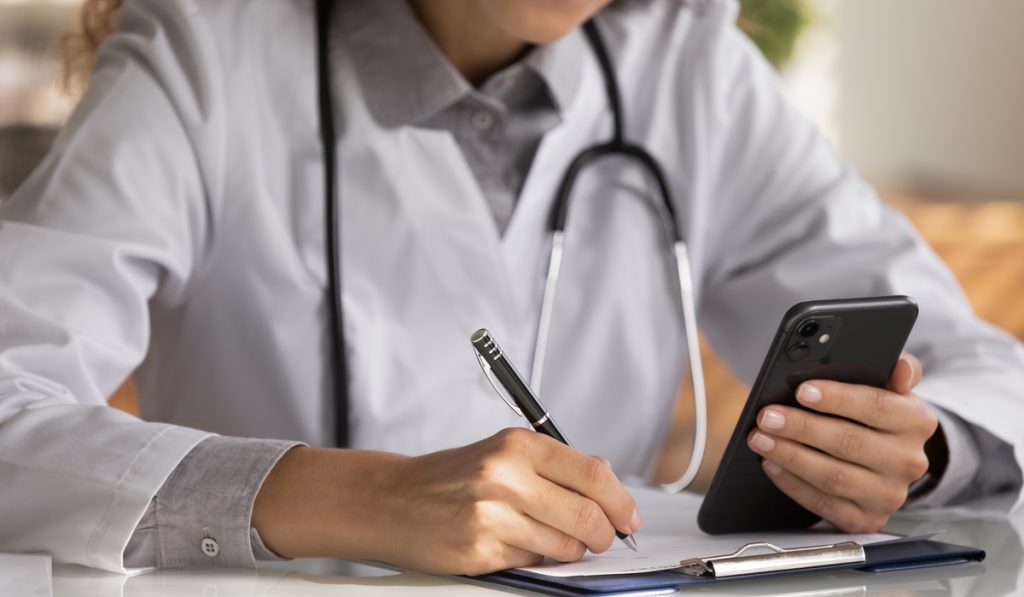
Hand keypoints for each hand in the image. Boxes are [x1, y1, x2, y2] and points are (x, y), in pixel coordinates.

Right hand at [253, 428, 639, 575]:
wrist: (392, 499)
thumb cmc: (452, 477)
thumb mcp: (503, 452)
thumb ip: (555, 467)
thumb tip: (609, 489)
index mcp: (517, 445)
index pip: (593, 474)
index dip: (621, 501)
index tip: (628, 516)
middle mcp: (505, 476)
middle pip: (588, 516)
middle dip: (604, 535)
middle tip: (602, 538)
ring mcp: (491, 516)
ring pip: (564, 548)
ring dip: (569, 551)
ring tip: (549, 539)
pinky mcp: (480, 551)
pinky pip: (532, 565)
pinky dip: (536, 561)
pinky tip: (517, 546)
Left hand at [747, 352, 937, 532]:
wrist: (888, 460)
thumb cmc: (879, 415)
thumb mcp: (891, 388)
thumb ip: (897, 368)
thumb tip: (900, 366)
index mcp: (917, 421)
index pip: (876, 406)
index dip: (837, 398)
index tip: (801, 391)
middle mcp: (908, 461)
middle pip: (849, 443)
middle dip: (801, 428)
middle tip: (767, 416)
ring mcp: (889, 494)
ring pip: (834, 476)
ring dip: (790, 456)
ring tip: (760, 438)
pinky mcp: (866, 519)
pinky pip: (824, 504)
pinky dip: (793, 484)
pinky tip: (772, 465)